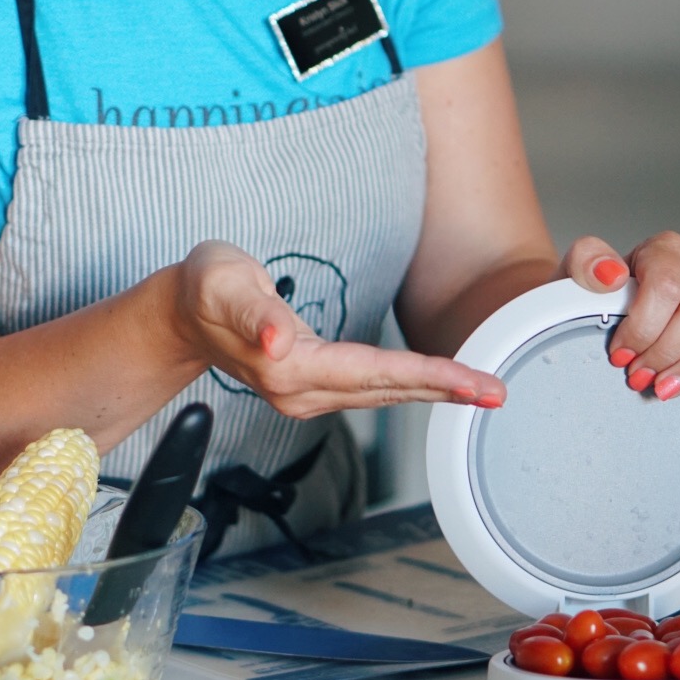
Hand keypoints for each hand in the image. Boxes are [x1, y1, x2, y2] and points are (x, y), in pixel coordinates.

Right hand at [171, 241, 506, 418]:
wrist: (181, 315)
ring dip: (436, 393)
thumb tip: (279, 339)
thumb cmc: (204, 287)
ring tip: (485, 391)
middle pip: (388, 390)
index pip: (373, 372)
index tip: (472, 384)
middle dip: (447, 392)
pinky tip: (441, 386)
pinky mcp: (313, 389)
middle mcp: (302, 392)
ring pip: (384, 394)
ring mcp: (308, 396)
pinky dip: (413, 387)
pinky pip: (373, 389)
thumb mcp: (222, 283)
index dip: (428, 376)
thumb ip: (253, 312)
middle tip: (499, 393)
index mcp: (289, 367)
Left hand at [558, 232, 679, 398]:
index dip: (645, 325)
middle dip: (668, 351)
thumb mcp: (573, 278)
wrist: (599, 320)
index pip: (668, 283)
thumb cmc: (592, 302)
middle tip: (637, 375)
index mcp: (666, 250)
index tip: (620, 353)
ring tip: (663, 385)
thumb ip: (585, 262)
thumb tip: (610, 274)